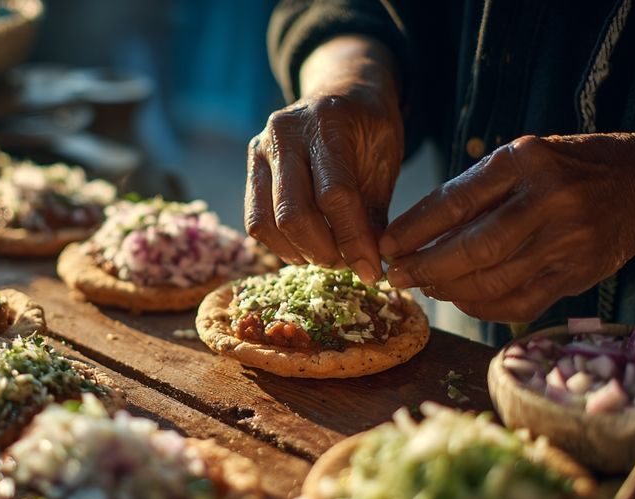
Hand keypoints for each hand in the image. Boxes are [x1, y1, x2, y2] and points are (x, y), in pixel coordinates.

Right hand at [245, 36, 402, 282]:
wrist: (341, 92)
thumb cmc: (369, 129)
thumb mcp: (384, 162)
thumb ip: (373, 211)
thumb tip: (368, 266)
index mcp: (326, 124)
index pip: (334, 195)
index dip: (353, 240)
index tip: (371, 270)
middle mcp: (284, 134)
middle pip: (293, 214)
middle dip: (324, 252)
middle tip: (348, 265)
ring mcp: (260, 150)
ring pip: (268, 223)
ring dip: (300, 252)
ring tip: (328, 256)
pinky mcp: (250, 168)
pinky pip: (256, 220)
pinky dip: (281, 244)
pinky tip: (305, 247)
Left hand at [378, 132, 634, 322]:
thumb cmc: (569, 167)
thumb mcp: (524, 158)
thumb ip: (476, 192)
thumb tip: (414, 233)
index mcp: (527, 161)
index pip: (456, 201)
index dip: (414, 229)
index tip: (386, 245)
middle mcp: (549, 200)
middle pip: (473, 248)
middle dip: (427, 267)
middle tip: (398, 276)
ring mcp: (568, 241)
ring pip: (493, 281)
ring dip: (450, 290)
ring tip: (426, 287)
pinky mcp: (578, 274)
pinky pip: (519, 302)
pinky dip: (482, 307)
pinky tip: (462, 300)